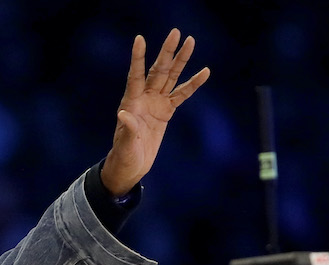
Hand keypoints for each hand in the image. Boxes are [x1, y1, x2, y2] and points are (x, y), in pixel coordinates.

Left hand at [100, 29, 210, 195]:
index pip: (135, 76)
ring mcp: (156, 103)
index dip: (138, 58)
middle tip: (176, 33)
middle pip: (158, 71)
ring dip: (180, 61)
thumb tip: (124, 114)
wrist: (131, 167)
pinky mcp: (166, 112)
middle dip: (167, 52)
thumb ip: (127, 130)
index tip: (140, 39)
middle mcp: (144, 99)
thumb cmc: (123, 157)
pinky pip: (182, 95)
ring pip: (171, 78)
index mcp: (131, 103)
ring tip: (190, 42)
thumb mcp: (124, 146)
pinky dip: (193, 84)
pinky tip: (204, 72)